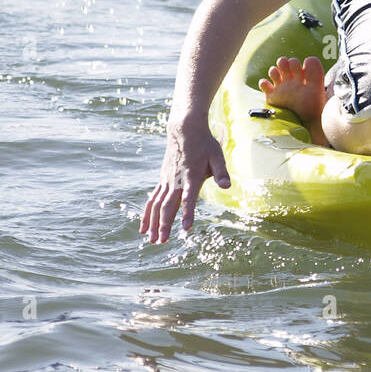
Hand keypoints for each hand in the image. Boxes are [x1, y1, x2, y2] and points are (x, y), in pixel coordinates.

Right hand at [140, 117, 229, 243]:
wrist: (184, 129)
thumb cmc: (204, 144)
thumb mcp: (217, 155)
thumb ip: (222, 172)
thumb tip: (227, 186)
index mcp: (191, 176)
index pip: (189, 198)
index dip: (187, 213)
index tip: (186, 228)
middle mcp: (176, 180)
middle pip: (167, 205)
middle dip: (164, 224)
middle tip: (162, 241)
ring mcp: (166, 181)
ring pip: (156, 205)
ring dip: (153, 223)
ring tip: (150, 240)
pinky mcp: (162, 180)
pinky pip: (152, 199)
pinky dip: (147, 214)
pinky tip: (144, 228)